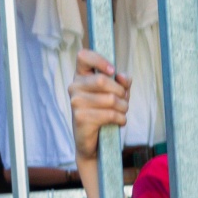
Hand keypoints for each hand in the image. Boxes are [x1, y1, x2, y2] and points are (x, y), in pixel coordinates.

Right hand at [68, 48, 130, 162]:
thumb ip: (122, 82)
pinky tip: (119, 122)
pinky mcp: (81, 117)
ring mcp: (76, 102)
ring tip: (121, 113)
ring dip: (123, 108)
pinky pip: (110, 114)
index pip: (83, 56)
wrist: (93, 141)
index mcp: (81, 76)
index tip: (112, 71)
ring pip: (110, 99)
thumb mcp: (116, 93)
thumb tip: (123, 77)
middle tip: (124, 101)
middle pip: (103, 80)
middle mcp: (74, 87)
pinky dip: (121, 119)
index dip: (99, 60)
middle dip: (121, 92)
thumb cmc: (104, 113)